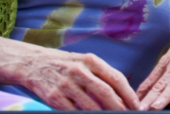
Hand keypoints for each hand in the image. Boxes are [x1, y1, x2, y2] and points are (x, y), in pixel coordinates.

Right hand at [22, 50, 139, 109]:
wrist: (33, 64)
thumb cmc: (65, 64)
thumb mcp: (84, 61)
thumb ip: (101, 74)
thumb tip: (121, 94)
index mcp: (91, 60)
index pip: (116, 78)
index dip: (128, 94)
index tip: (136, 105)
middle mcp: (79, 71)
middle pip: (106, 93)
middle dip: (119, 107)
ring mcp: (66, 85)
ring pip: (90, 106)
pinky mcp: (54, 97)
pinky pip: (73, 111)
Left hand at [136, 42, 169, 109]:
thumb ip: (162, 70)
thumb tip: (143, 89)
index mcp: (168, 59)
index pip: (152, 79)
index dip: (142, 93)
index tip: (133, 105)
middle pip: (161, 83)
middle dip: (150, 98)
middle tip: (139, 109)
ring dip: (165, 96)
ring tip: (156, 107)